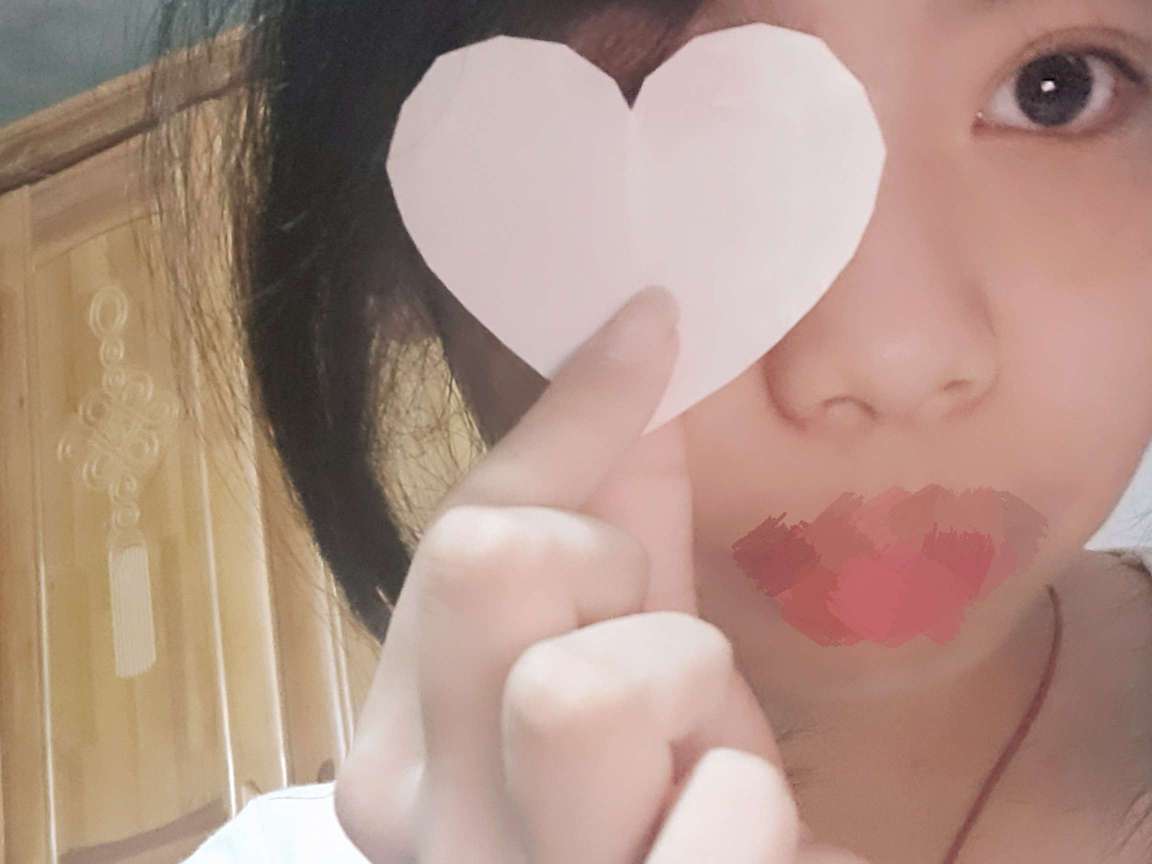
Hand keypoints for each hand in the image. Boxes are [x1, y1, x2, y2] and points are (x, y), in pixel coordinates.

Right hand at [333, 286, 867, 862]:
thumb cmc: (659, 809)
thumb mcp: (626, 649)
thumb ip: (617, 516)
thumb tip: (643, 335)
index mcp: (396, 740)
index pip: (467, 526)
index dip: (571, 413)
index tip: (655, 318)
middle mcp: (415, 819)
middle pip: (489, 565)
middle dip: (616, 577)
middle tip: (662, 654)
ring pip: (574, 690)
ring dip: (685, 700)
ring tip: (702, 764)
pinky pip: (711, 824)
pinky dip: (748, 815)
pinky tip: (743, 846)